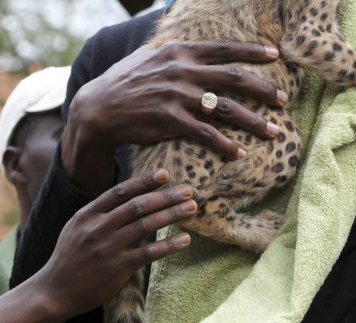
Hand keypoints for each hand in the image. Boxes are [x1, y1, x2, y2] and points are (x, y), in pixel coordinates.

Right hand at [0, 170, 194, 322]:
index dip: (145, 181)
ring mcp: (109, 247)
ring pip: (147, 225)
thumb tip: (130, 192)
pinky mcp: (118, 268)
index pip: (121, 191)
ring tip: (191, 208)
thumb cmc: (70, 254)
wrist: (53, 291)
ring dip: (172, 215)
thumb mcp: (78, 225)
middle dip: (166, 196)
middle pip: (139, 205)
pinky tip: (185, 240)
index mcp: (89, 213)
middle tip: (188, 189)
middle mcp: (99, 227)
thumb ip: (101, 210)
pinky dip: (169, 245)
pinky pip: (149, 253)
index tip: (165, 173)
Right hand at [63, 40, 287, 191]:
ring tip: (274, 131)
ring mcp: (178, 95)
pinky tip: (239, 153)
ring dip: (254, 121)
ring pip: (227, 108)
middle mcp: (183, 70)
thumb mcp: (151, 55)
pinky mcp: (171, 120)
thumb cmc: (127, 79)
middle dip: (264, 89)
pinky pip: (206, 133)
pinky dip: (226, 144)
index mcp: (181, 51)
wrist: (99, 107)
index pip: (224, 48)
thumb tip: (198, 45)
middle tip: (284, 99)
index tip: (276, 56)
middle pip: (234, 78)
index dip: (252, 52)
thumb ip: (177, 51)